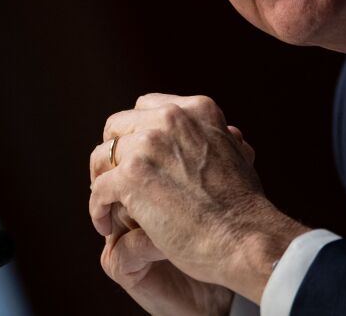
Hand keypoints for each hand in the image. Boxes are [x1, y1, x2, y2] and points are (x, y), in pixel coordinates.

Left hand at [90, 94, 307, 302]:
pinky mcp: (131, 176)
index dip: (136, 133)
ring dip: (101, 180)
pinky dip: (97, 209)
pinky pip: (99, 189)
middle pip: (117, 127)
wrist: (248, 239)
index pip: (146, 107)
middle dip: (114, 154)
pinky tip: (104, 225)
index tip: (135, 156)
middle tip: (114, 180)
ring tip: (108, 205)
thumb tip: (226, 131)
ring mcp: (147, 145)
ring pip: (102, 157)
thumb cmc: (244, 208)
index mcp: (194, 109)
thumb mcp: (235, 154)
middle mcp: (169, 118)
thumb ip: (213, 139)